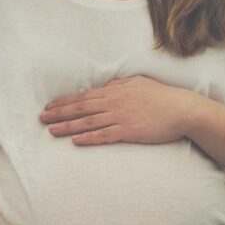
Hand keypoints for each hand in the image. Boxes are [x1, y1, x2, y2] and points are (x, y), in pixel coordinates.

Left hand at [38, 75, 198, 145]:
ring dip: (68, 126)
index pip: (84, 96)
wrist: (182, 109)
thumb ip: (120, 85)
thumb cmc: (162, 96)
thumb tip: (107, 86)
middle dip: (59, 113)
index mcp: (115, 91)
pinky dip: (88, 138)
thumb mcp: (139, 83)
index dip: (64, 102)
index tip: (49, 107)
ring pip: (88, 122)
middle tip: (42, 119)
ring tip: (52, 131)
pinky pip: (104, 135)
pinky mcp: (129, 132)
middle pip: (81, 108)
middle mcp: (114, 102)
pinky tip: (75, 141)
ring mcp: (121, 117)